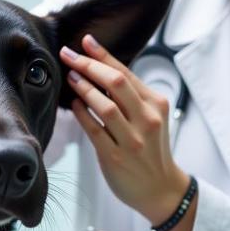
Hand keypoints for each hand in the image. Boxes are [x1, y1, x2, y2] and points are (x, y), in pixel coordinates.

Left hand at [62, 34, 187, 224]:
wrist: (161, 189)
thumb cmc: (151, 150)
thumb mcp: (151, 118)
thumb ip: (130, 97)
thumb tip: (99, 69)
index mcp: (156, 104)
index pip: (126, 72)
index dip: (103, 55)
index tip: (85, 41)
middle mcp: (147, 119)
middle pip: (116, 83)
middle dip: (88, 65)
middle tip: (68, 55)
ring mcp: (132, 140)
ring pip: (104, 105)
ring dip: (84, 88)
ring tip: (70, 77)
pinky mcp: (116, 157)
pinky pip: (94, 130)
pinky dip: (82, 114)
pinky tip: (74, 105)